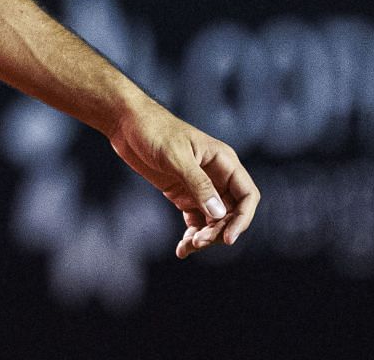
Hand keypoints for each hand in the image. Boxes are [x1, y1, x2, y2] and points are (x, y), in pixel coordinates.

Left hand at [106, 94, 259, 258]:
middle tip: (198, 242)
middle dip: (218, 231)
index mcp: (224, 162)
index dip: (243, 219)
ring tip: (186, 247)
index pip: (247, 195)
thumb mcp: (176, 156)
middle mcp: (216, 176)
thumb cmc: (154, 131)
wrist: (126, 124)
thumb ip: (198, 184)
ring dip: (205, 237)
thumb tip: (219, 214)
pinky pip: (196, 220)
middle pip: (231, 213)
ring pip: (214, 221)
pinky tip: (181, 249)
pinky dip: (192, 235)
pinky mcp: (183, 194)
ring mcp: (200, 187)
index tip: (227, 238)